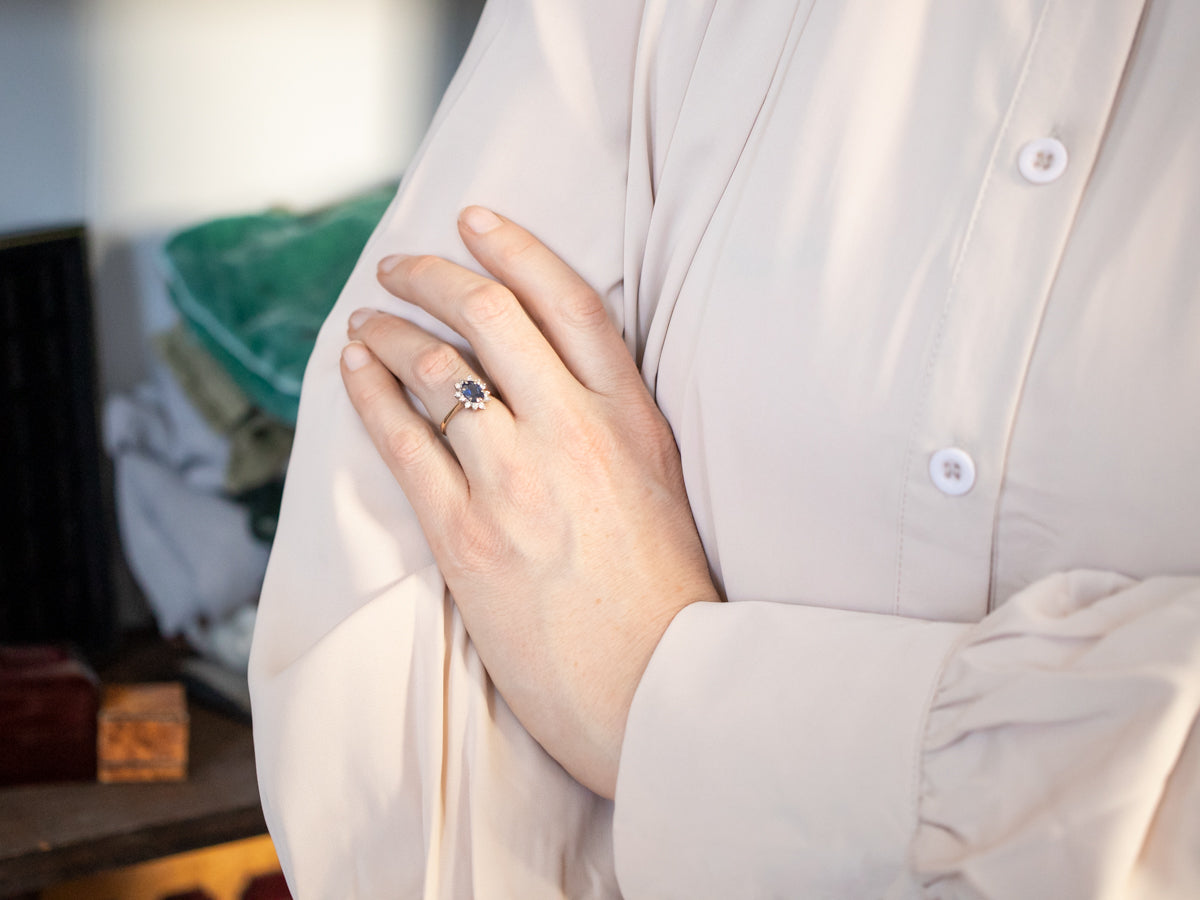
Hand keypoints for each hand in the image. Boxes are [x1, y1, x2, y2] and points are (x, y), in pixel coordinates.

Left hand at [339, 206, 718, 797]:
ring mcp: (516, 479)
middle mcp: (573, 431)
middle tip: (400, 267)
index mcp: (631, 417)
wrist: (654, 688)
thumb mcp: (660, 485)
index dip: (513, 247)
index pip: (568, 300)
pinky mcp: (467, 534)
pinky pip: (402, 439)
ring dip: (389, 331)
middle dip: (431, 276)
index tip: (474, 220)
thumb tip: (557, 376)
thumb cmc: (663, 595)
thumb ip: (615, 421)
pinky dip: (369, 391)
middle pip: (488, 315)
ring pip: (437, 367)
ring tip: (366, 323)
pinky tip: (353, 368)